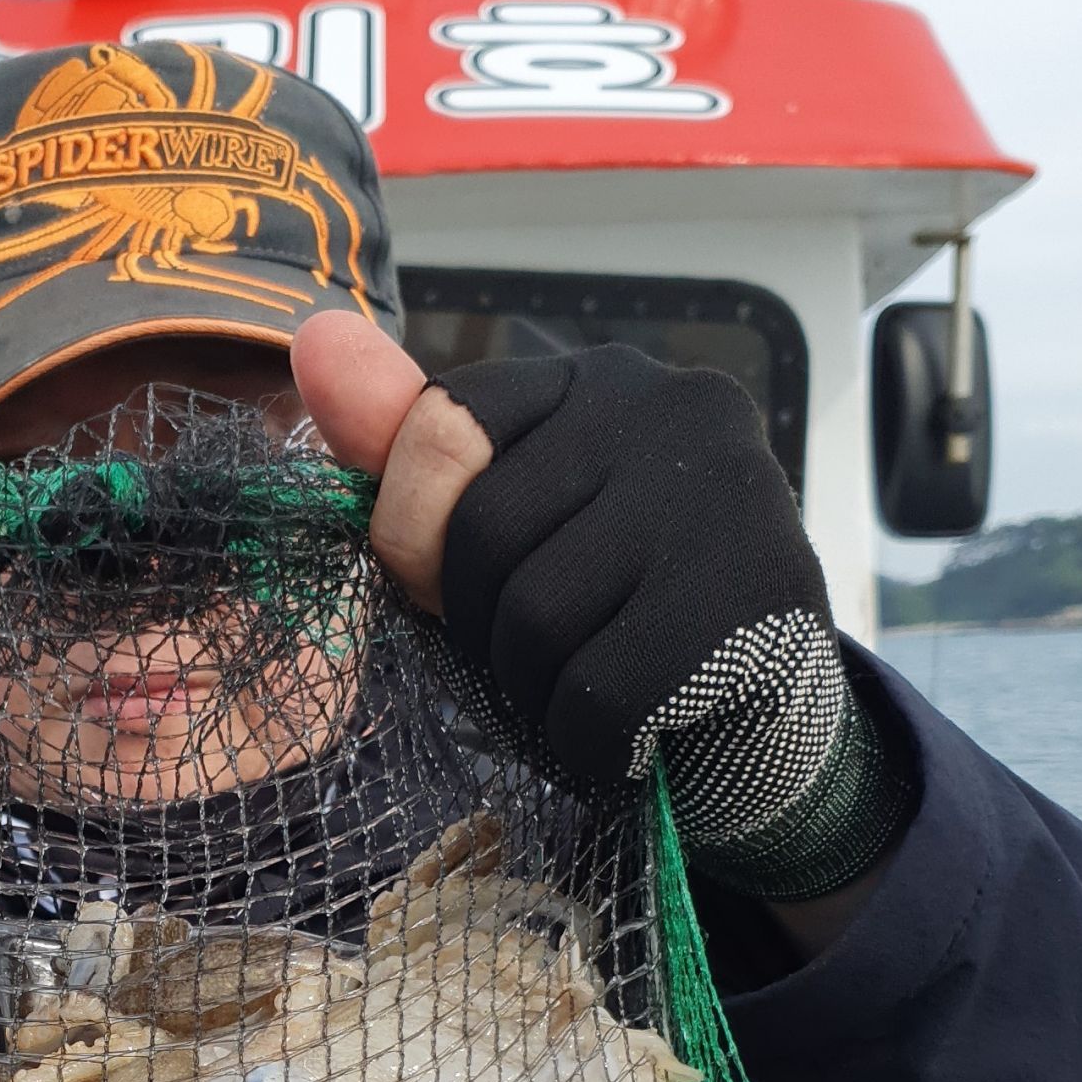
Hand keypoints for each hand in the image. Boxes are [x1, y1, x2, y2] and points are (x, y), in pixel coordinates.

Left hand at [293, 310, 911, 898]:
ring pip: (535, 616)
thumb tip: (313, 340)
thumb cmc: (613, 613)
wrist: (768, 716)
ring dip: (535, 691)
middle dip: (480, 624)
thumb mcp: (508, 524)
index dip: (419, 531)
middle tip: (538, 654)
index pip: (443, 424)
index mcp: (596, 380)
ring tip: (588, 687)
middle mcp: (670, 407)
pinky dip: (589, 742)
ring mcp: (725, 493)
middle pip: (481, 529)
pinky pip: (599, 692)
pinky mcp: (758, 592)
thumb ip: (409, 446)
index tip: (462, 582)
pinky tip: (629, 735)